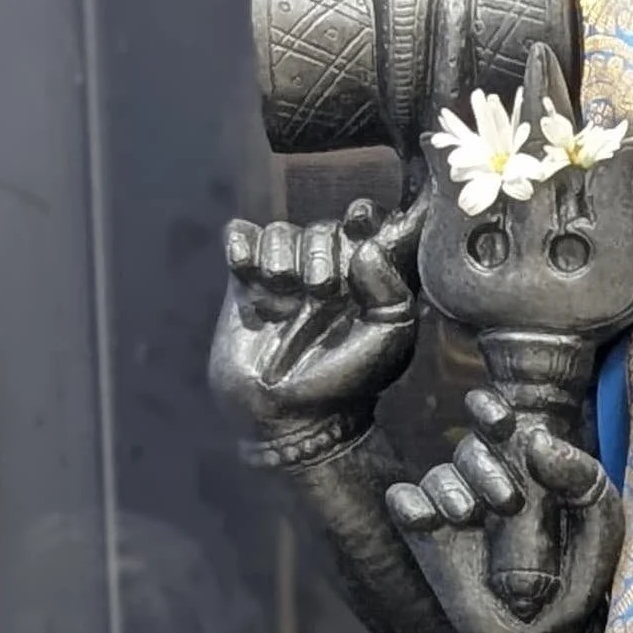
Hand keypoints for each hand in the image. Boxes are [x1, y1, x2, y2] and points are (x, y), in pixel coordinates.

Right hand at [211, 195, 422, 454]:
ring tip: (283, 293)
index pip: (368, 226)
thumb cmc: (348, 382)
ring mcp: (283, 278)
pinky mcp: (245, 284)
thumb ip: (392, 289)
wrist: (291, 416)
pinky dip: (242, 244)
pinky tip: (247, 270)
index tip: (360, 219)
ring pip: (280, 231)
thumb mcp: (390, 339)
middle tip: (321, 292)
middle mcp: (325, 272)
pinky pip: (240, 237)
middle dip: (321, 251)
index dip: (366, 216)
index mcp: (365, 281)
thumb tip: (366, 246)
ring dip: (282, 254)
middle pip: (321, 227)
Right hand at [385, 386, 621, 632]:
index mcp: (528, 465)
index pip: (500, 418)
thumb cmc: (582, 570)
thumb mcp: (599, 519)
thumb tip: (536, 438)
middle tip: (509, 502)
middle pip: (469, 447)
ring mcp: (456, 510)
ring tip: (469, 516)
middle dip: (484, 465)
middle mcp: (488, 481)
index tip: (500, 420)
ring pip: (438, 475)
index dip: (491, 409)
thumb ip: (579, 474)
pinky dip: (411, 503)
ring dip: (451, 488)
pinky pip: (404, 503)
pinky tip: (429, 518)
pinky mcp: (428, 539)